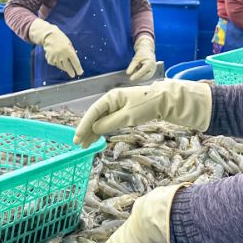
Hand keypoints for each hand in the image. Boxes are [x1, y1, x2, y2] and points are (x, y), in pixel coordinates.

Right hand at [28, 18, 82, 77]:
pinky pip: (55, 64)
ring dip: (64, 67)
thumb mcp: (69, 45)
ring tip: (64, 64)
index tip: (80, 72)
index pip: (75, 62)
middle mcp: (62, 55)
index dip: (78, 69)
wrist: (49, 36)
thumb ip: (72, 53)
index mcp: (69, 51)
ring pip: (61, 67)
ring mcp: (55, 58)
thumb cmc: (61, 39)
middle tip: (73, 75)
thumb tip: (73, 63)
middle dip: (71, 72)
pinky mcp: (50, 59)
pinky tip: (56, 57)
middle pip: (68, 67)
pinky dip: (57, 63)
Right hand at [73, 80, 211, 146]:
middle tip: (79, 145)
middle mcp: (112, 101)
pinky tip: (97, 138)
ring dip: (93, 132)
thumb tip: (94, 129)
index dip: (84, 126)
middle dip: (86, 130)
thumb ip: (109, 123)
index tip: (77, 138)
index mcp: (110, 98)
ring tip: (86, 145)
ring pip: (101, 120)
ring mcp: (117, 106)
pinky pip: (109, 121)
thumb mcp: (127, 116)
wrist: (165, 101)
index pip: (93, 112)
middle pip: (95, 117)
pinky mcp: (124, 112)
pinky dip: (103, 130)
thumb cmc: (146, 106)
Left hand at [126, 36, 156, 81]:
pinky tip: (139, 70)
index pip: (142, 71)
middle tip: (132, 75)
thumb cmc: (141, 54)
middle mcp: (153, 68)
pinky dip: (141, 75)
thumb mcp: (135, 59)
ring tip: (137, 68)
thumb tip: (128, 73)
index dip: (136, 75)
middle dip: (138, 76)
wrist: (147, 50)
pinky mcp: (152, 72)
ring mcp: (153, 71)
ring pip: (145, 77)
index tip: (131, 79)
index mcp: (150, 63)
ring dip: (140, 75)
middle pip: (145, 76)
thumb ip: (132, 66)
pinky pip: (146, 76)